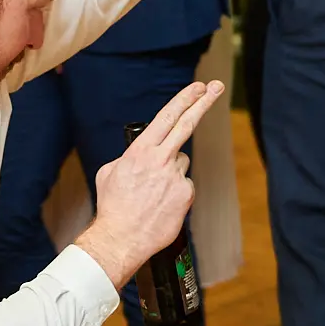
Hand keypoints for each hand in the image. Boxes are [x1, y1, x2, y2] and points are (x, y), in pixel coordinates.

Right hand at [76, 81, 223, 286]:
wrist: (121, 238)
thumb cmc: (114, 207)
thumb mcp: (109, 173)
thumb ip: (128, 158)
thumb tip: (140, 156)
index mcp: (140, 151)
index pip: (167, 116)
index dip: (184, 99)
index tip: (197, 87)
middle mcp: (160, 160)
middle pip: (187, 124)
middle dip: (203, 102)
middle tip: (215, 87)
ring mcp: (175, 177)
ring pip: (181, 162)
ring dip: (171, 170)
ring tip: (153, 191)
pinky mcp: (185, 195)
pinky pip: (184, 185)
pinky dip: (175, 191)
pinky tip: (161, 203)